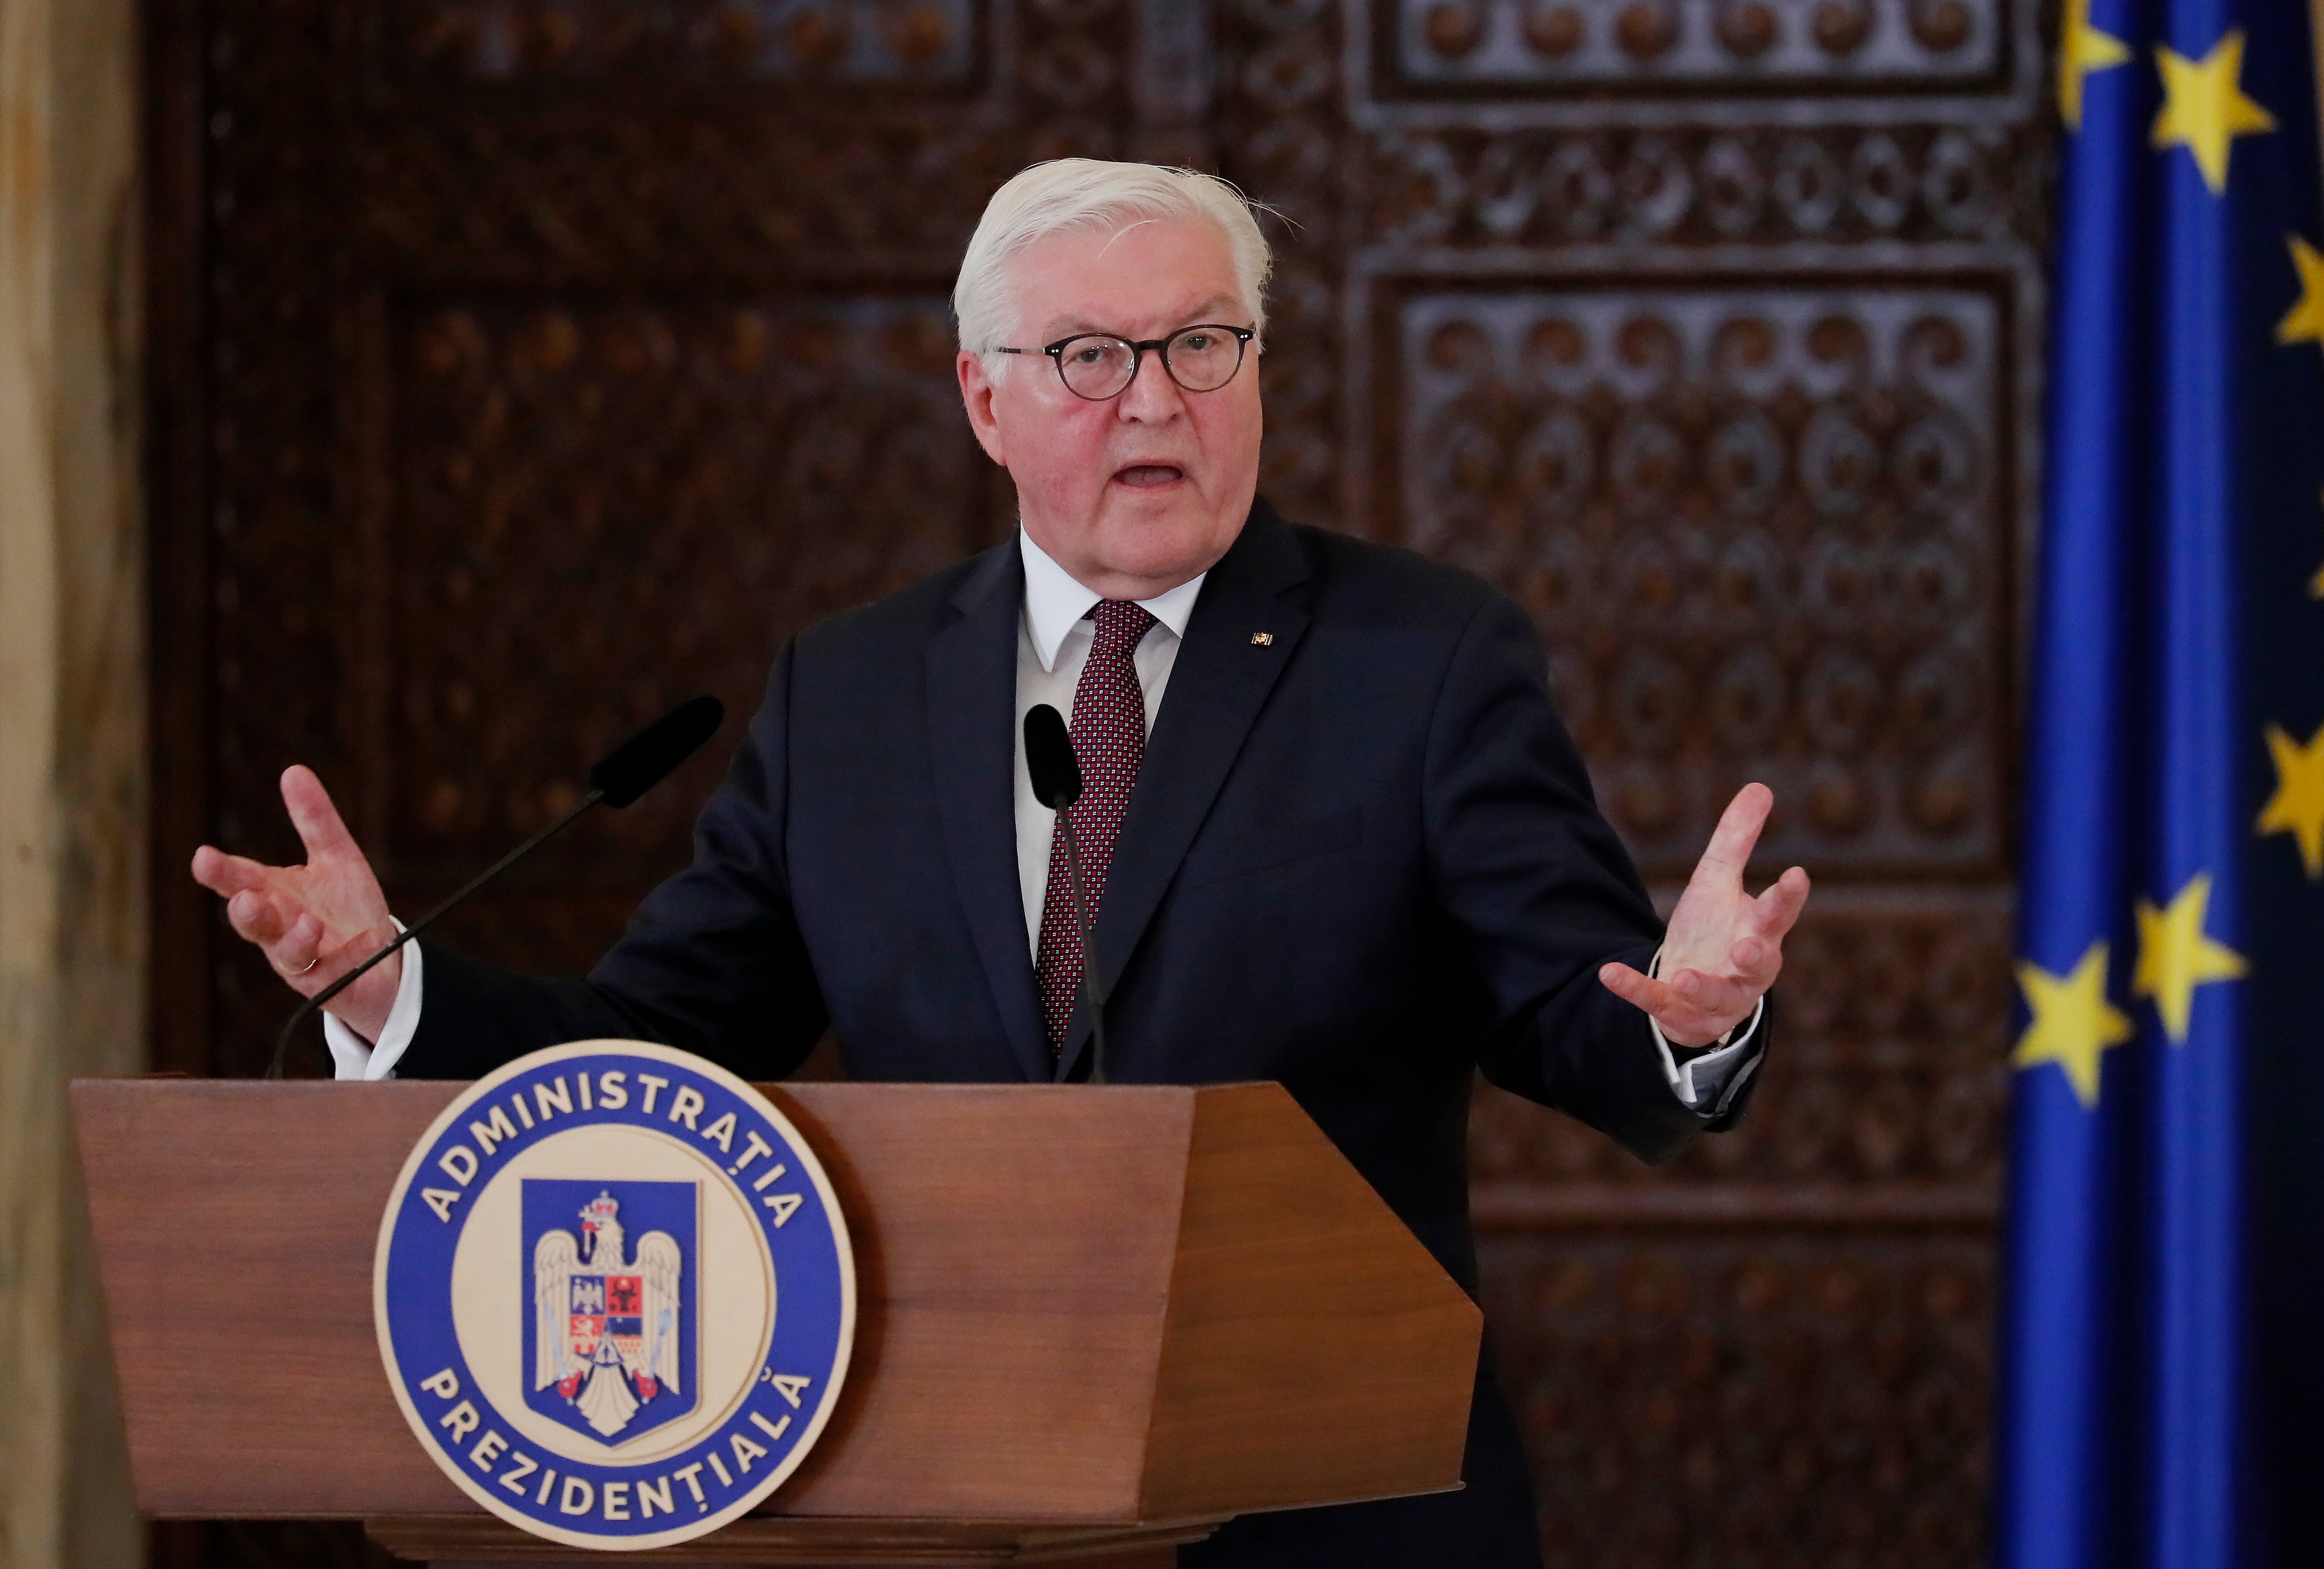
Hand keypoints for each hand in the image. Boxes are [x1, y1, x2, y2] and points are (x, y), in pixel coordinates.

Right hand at [190, 765, 401, 1040]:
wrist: (380, 957)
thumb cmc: (345, 906)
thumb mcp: (336, 856)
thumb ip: (315, 819)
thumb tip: (294, 770)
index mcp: (274, 894)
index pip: (241, 880)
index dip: (221, 871)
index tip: (203, 856)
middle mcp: (280, 928)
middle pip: (252, 922)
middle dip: (245, 911)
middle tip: (244, 899)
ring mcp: (303, 959)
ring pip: (287, 955)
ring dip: (294, 939)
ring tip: (309, 924)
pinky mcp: (332, 982)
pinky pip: (339, 971)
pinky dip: (356, 952)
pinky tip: (373, 937)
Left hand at [1598, 783, 1809, 1048]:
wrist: (1689, 986)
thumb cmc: (1714, 929)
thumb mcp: (1717, 881)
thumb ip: (1736, 839)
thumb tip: (1760, 787)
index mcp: (1759, 931)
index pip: (1780, 913)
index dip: (1788, 896)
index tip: (1796, 875)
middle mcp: (1746, 969)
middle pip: (1760, 964)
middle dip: (1754, 958)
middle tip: (1746, 949)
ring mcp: (1717, 997)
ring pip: (1717, 996)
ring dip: (1702, 986)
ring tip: (1684, 975)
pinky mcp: (1682, 1014)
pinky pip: (1659, 1003)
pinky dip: (1636, 991)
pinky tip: (1609, 973)